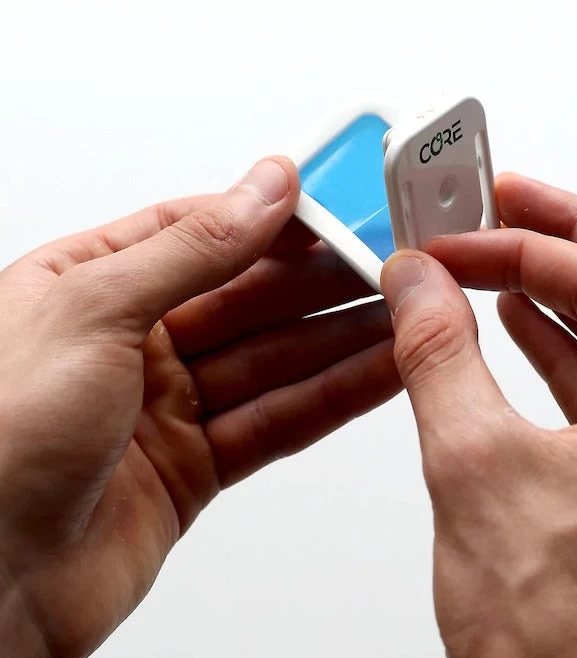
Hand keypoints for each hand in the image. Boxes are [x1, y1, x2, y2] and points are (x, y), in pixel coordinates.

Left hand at [0, 158, 399, 657]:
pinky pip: (276, 420)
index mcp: (92, 286)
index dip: (275, 221)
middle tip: (391, 268)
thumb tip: (261, 191)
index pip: (203, 234)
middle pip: (251, 300)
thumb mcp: (91, 310)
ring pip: (275, 363)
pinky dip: (328, 400)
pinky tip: (375, 374)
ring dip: (341, 342)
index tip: (339, 210)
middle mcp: (133, 343)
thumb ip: (190, 250)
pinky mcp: (196, 466)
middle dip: (323, 284)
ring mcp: (168, 407)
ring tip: (405, 318)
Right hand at [379, 174, 576, 657]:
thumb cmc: (539, 627)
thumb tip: (416, 282)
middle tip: (504, 202)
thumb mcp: (467, 461)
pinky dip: (571, 353)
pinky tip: (524, 336)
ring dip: (567, 294)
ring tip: (504, 262)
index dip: (521, 244)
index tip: (457, 236)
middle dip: (565, 239)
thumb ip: (438, 352)